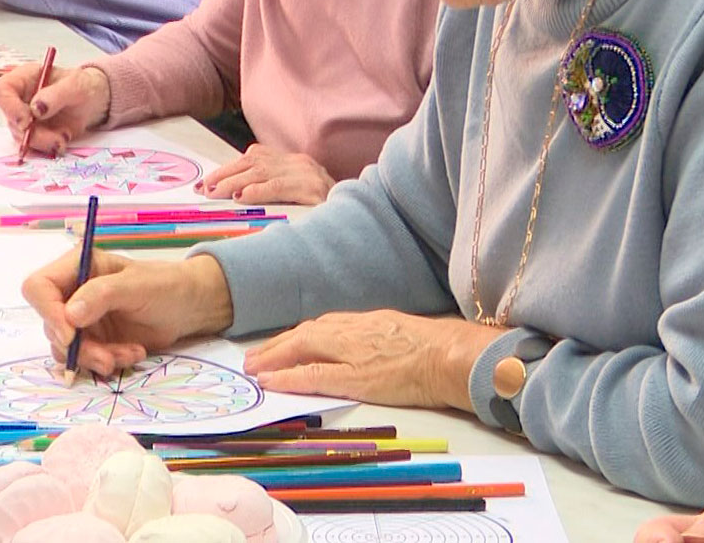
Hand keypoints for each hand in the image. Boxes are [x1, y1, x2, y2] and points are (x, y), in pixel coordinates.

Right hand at [0, 64, 109, 155]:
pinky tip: (63, 140)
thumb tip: (36, 108)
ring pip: (21, 137)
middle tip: (54, 137)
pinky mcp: (35, 134)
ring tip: (63, 139)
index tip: (27, 121)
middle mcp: (20, 99)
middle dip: (31, 133)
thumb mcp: (75, 84)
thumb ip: (56, 94)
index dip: (9, 107)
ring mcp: (26, 118)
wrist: (95, 101)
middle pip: (10, 119)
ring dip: (42, 142)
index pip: (1, 91)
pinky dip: (48, 147)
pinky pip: (33, 146)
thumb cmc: (83, 85)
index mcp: (24, 79)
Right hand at [22, 251, 232, 376]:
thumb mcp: (137, 286)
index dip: (48, 313)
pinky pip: (84, 360)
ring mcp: (80, 319)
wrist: (188, 308)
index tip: (71, 336)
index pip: (38, 288)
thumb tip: (69, 314)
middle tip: (107, 358)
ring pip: (66, 348)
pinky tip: (133, 353)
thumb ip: (102, 295)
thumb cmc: (165, 286)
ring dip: (95, 358)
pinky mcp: (92, 341)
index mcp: (77, 267)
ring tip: (129, 354)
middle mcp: (72, 293)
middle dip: (79, 346)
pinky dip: (107, 362)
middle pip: (51, 325)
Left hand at [199, 144, 333, 203]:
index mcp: (293, 162)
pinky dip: (257, 191)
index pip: (254, 158)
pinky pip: (279, 186)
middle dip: (225, 175)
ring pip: (261, 172)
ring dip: (234, 182)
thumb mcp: (295, 198)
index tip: (207, 182)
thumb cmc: (322, 214)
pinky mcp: (314, 189)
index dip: (228, 168)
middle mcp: (300, 163)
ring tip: (215, 193)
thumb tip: (234, 198)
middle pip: (253, 162)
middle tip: (205, 189)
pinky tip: (241, 198)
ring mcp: (308, 174)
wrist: (359, 219)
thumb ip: (270, 191)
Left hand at [243, 309, 501, 412]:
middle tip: (253, 359)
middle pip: (304, 334)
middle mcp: (351, 331)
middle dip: (276, 346)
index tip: (278, 345)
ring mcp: (350, 352)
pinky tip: (269, 382)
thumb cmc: (435, 347)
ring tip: (255, 369)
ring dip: (274, 357)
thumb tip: (363, 345)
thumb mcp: (398, 331)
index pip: (320, 326)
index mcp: (363, 322)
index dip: (295, 337)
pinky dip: (287, 377)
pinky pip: (312, 375)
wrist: (450, 354)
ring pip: (302, 349)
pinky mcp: (353, 376)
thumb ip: (375, 336)